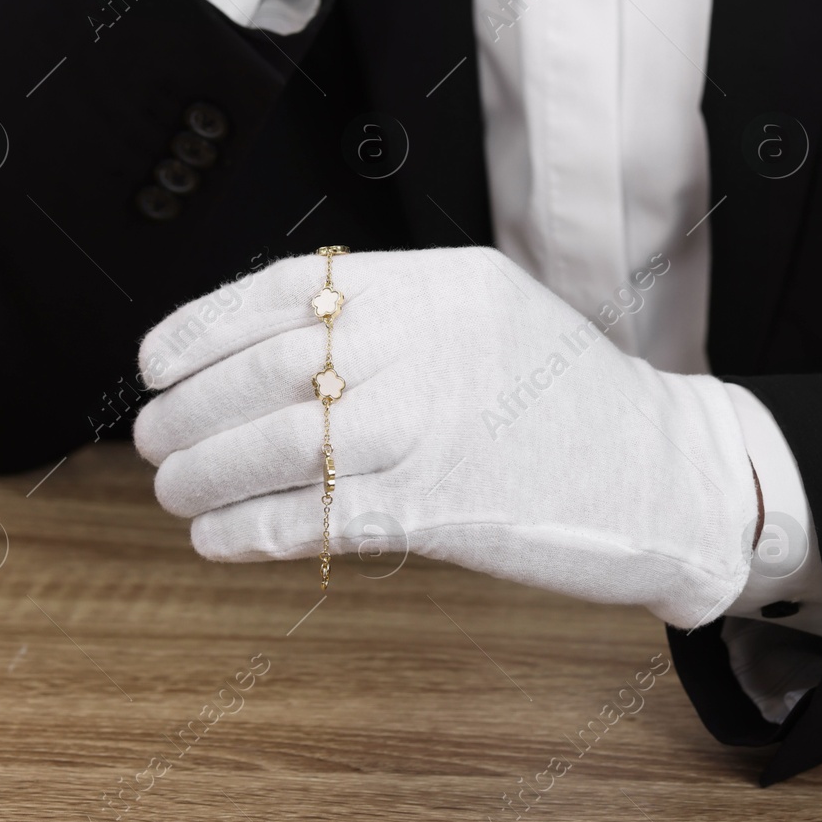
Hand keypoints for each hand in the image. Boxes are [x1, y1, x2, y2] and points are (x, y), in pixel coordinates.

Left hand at [133, 247, 758, 628]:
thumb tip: (261, 351)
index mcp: (442, 283)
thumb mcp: (492, 314)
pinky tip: (219, 538)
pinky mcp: (446, 511)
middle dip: (188, 409)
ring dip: (206, 473)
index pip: (290, 289)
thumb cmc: (570, 398)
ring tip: (175, 489)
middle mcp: (435, 344)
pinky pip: (319, 519)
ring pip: (283, 446)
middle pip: (270, 370)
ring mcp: (440, 428)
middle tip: (153, 437)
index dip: (203, 327)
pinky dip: (251, 530)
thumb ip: (394, 316)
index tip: (156, 362)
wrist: (668, 471)